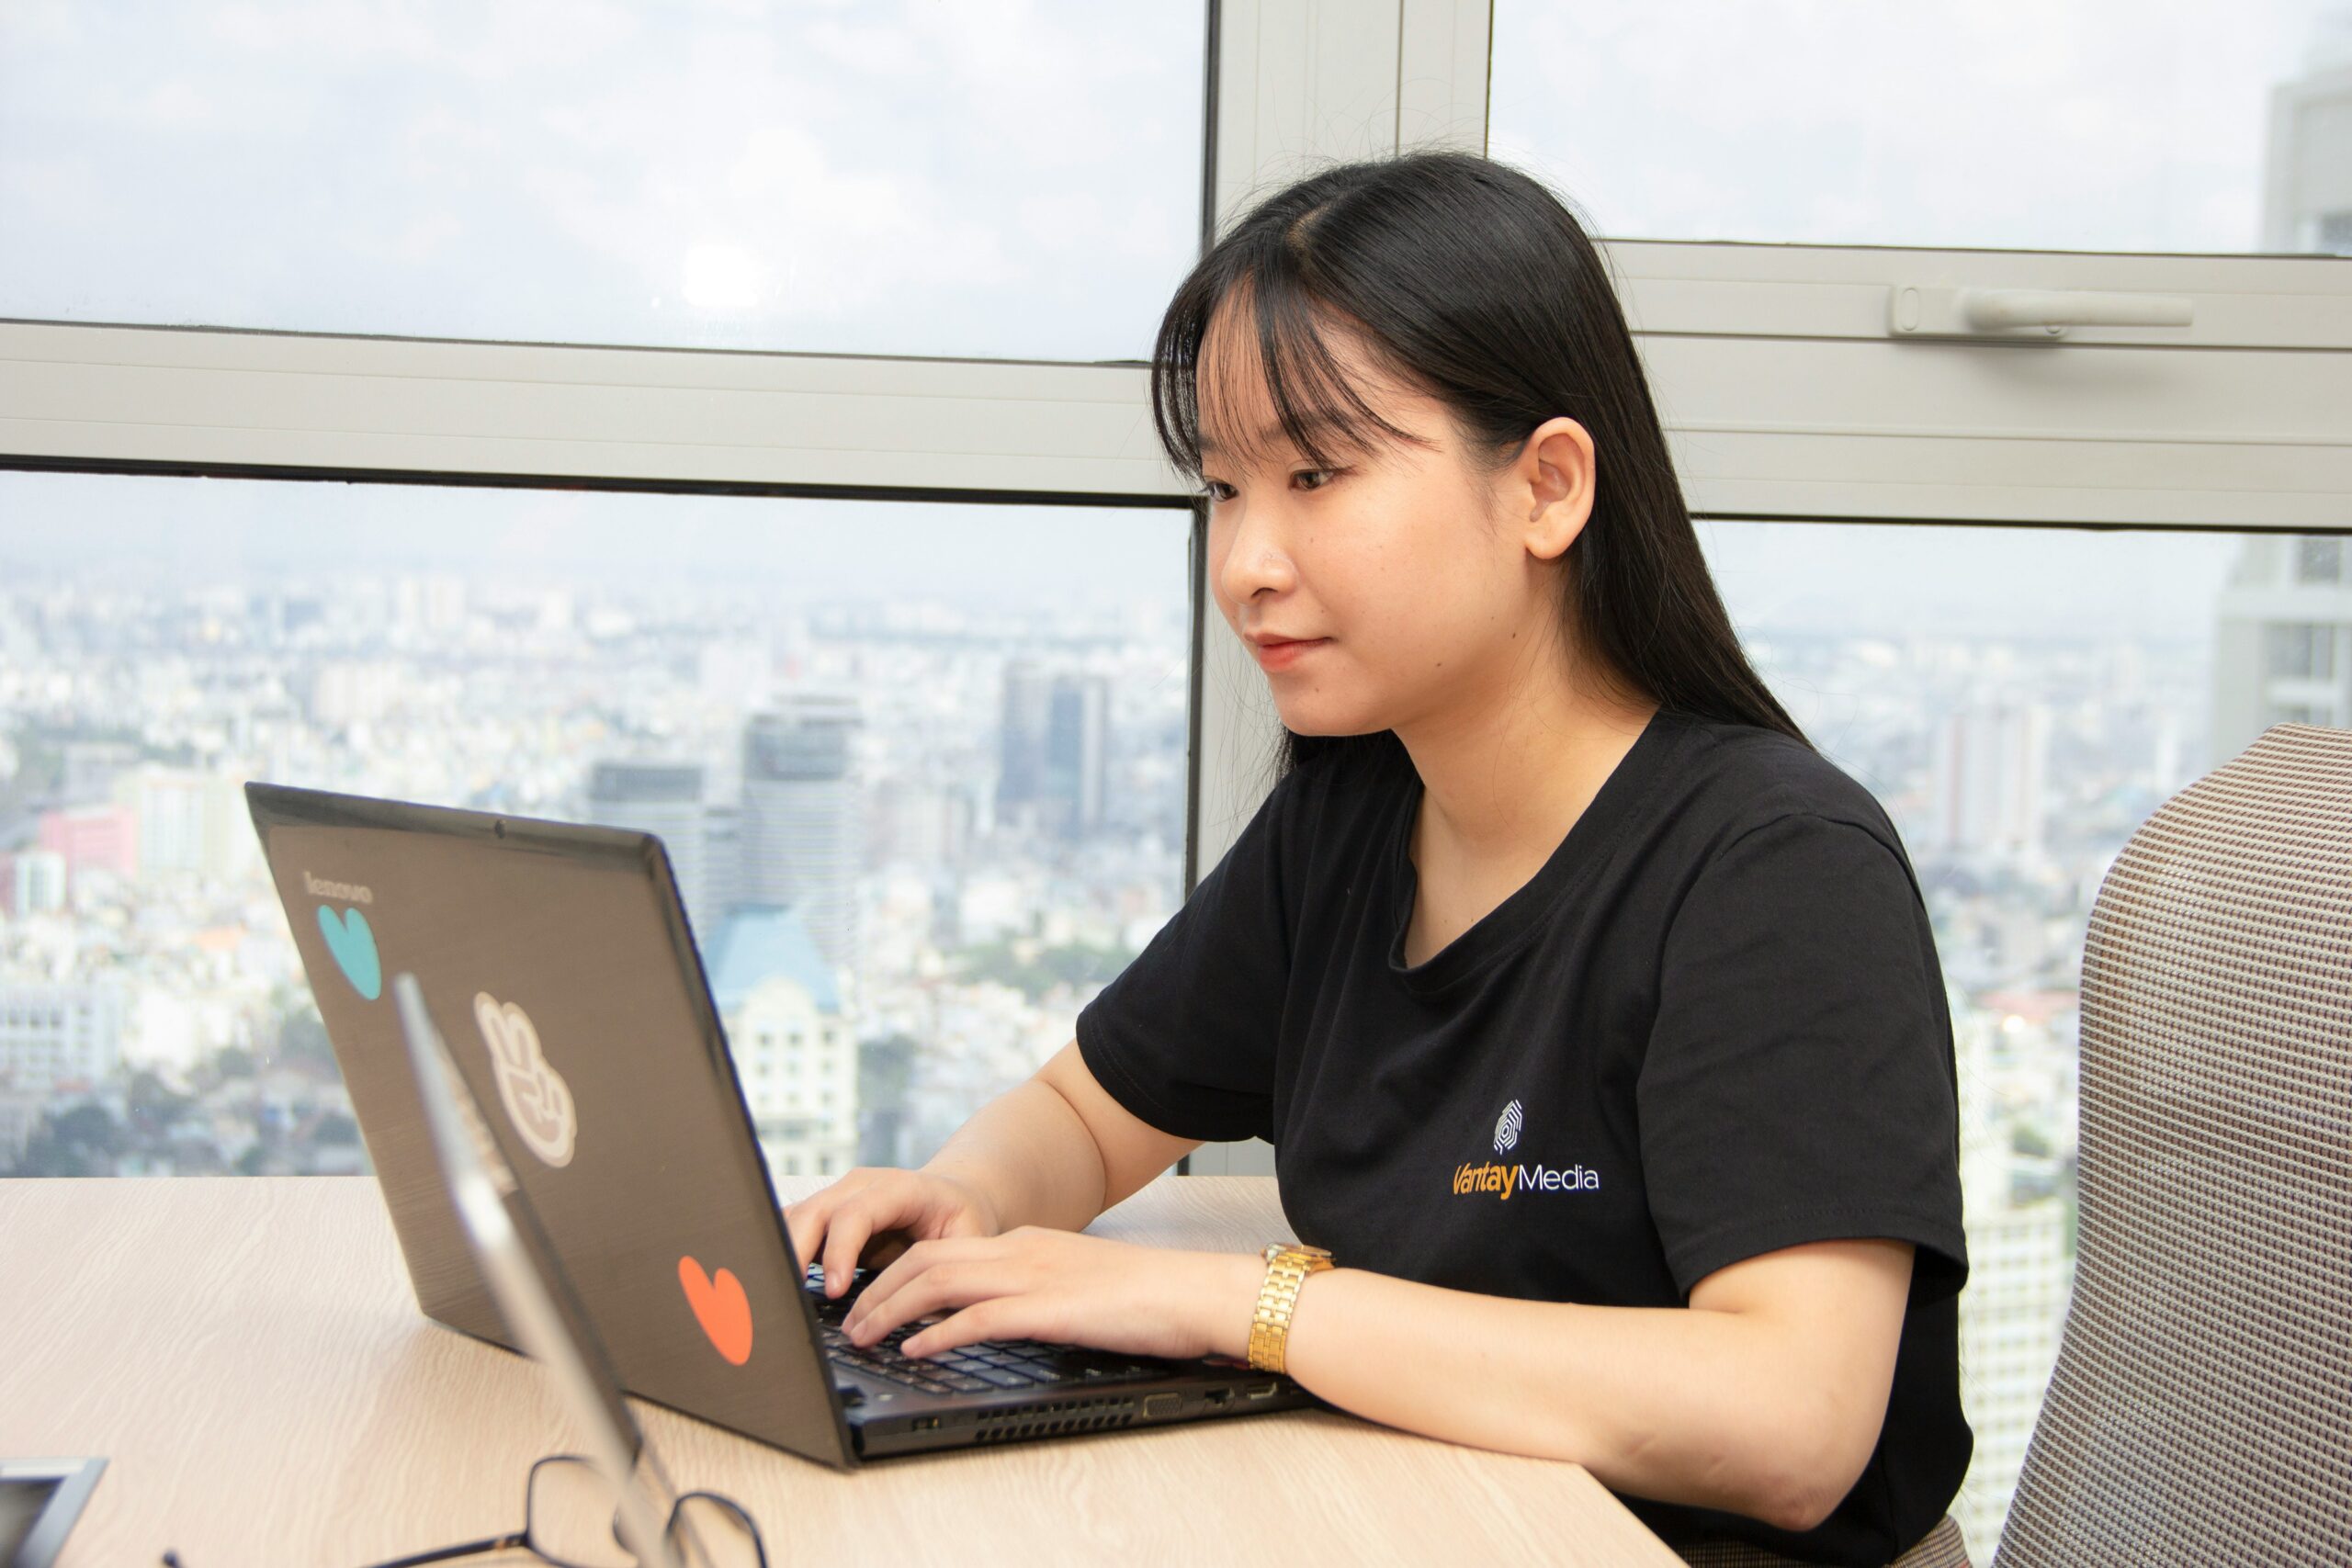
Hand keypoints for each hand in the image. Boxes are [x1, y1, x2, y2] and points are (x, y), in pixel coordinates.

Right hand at [782, 1167, 1004, 1298]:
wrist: (951, 1197)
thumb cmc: (960, 1221)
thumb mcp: (969, 1240)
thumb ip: (949, 1272)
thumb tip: (923, 1319)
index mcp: (898, 1188)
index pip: (857, 1213)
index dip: (840, 1250)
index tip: (835, 1290)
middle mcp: (860, 1186)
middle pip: (815, 1211)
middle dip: (797, 1252)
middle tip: (791, 1298)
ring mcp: (837, 1196)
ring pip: (795, 1217)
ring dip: (782, 1253)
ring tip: (775, 1295)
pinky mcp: (823, 1214)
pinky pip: (791, 1228)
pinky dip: (780, 1253)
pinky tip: (775, 1284)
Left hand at [843, 1227, 1264, 1362]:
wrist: (1195, 1291)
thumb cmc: (1146, 1296)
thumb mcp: (1075, 1284)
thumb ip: (1033, 1291)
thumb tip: (996, 1315)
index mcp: (1026, 1243)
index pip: (941, 1247)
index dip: (895, 1271)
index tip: (868, 1296)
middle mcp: (1021, 1250)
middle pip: (926, 1259)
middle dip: (878, 1289)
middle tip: (849, 1320)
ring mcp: (1032, 1276)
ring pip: (939, 1283)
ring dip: (892, 1310)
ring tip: (864, 1335)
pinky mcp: (1048, 1308)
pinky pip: (978, 1318)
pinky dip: (937, 1334)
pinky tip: (916, 1350)